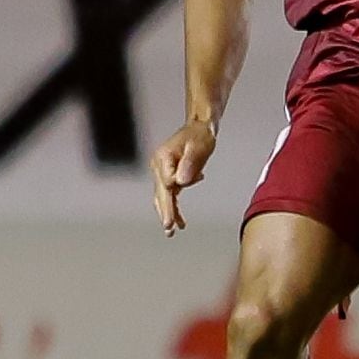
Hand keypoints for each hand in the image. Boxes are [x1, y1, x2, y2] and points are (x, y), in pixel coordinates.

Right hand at [150, 120, 216, 235]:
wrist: (199, 128)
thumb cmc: (200, 135)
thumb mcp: (198, 147)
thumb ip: (190, 163)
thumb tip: (181, 182)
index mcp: (163, 158)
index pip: (168, 180)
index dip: (180, 183)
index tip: (196, 177)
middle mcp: (158, 166)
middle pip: (161, 192)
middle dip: (166, 210)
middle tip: (168, 226)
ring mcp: (162, 172)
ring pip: (163, 197)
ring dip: (167, 213)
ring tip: (171, 231)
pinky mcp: (169, 176)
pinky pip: (169, 195)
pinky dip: (173, 207)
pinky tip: (179, 221)